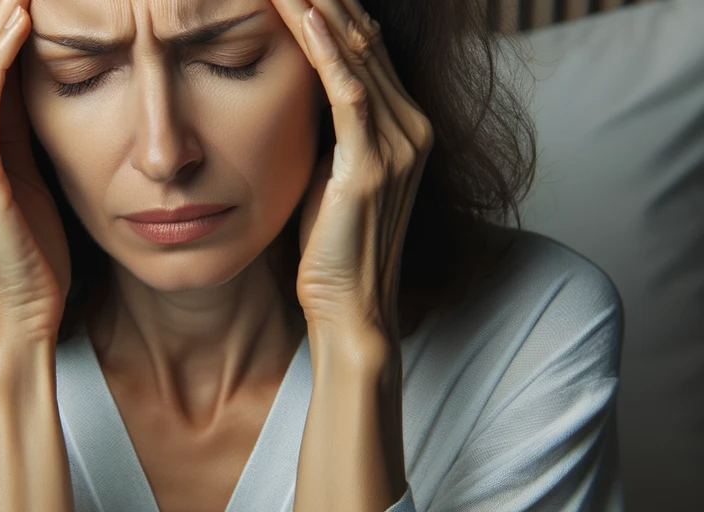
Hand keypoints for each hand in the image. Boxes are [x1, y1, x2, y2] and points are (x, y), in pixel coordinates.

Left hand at [272, 0, 432, 346]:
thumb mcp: (332, 172)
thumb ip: (332, 129)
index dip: (336, 6)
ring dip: (321, 7)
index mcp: (405, 126)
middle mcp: (412, 127)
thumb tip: (302, 88)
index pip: (368, 47)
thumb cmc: (332, 245)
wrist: (351, 307)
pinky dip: (327, 52)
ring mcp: (399, 146)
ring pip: (359, 55)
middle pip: (367, 38)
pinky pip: (350, 94)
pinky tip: (304, 16)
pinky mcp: (371, 167)